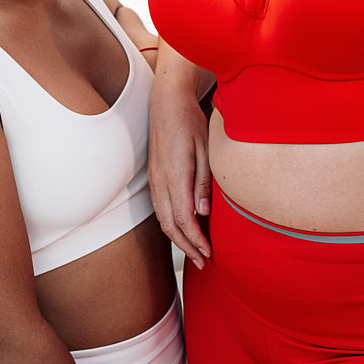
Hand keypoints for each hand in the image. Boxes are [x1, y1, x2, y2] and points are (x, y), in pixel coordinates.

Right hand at [147, 53, 212, 266]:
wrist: (167, 101)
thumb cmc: (190, 121)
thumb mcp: (205, 148)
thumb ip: (204, 182)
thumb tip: (202, 213)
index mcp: (174, 174)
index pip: (183, 218)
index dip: (196, 240)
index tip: (210, 253)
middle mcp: (160, 180)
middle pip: (170, 225)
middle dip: (187, 247)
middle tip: (204, 262)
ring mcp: (154, 179)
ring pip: (162, 219)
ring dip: (178, 239)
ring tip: (196, 253)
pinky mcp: (153, 176)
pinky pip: (159, 208)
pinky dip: (171, 225)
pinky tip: (184, 230)